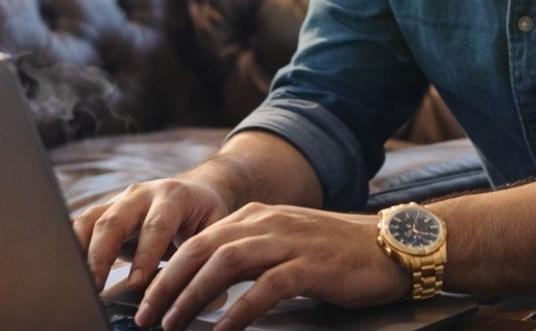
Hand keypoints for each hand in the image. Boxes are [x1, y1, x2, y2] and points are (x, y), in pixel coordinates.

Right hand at [73, 177, 233, 292]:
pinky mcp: (105, 210)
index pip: (155, 226)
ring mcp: (119, 200)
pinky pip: (82, 224)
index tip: (135, 285)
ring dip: (81, 251)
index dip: (144, 256)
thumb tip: (192, 290)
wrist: (195, 190)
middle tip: (96, 285)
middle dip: (102, 255)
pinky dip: (73, 245)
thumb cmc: (204, 214)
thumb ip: (201, 253)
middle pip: (114, 221)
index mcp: (173, 196)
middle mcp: (141, 194)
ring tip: (78, 279)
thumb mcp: (214, 229)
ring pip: (91, 220)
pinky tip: (70, 267)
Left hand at [134, 202, 410, 330]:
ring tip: (175, 325)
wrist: (389, 246)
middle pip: (201, 249)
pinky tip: (224, 330)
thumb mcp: (283, 244)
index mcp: (255, 216)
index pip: (197, 240)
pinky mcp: (310, 265)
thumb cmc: (334, 252)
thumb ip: (247, 256)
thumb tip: (204, 285)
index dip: (166, 270)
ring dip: (193, 296)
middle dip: (168, 284)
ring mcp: (288, 241)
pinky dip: (240, 310)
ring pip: (225, 264)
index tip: (145, 301)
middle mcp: (266, 222)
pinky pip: (265, 287)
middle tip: (148, 317)